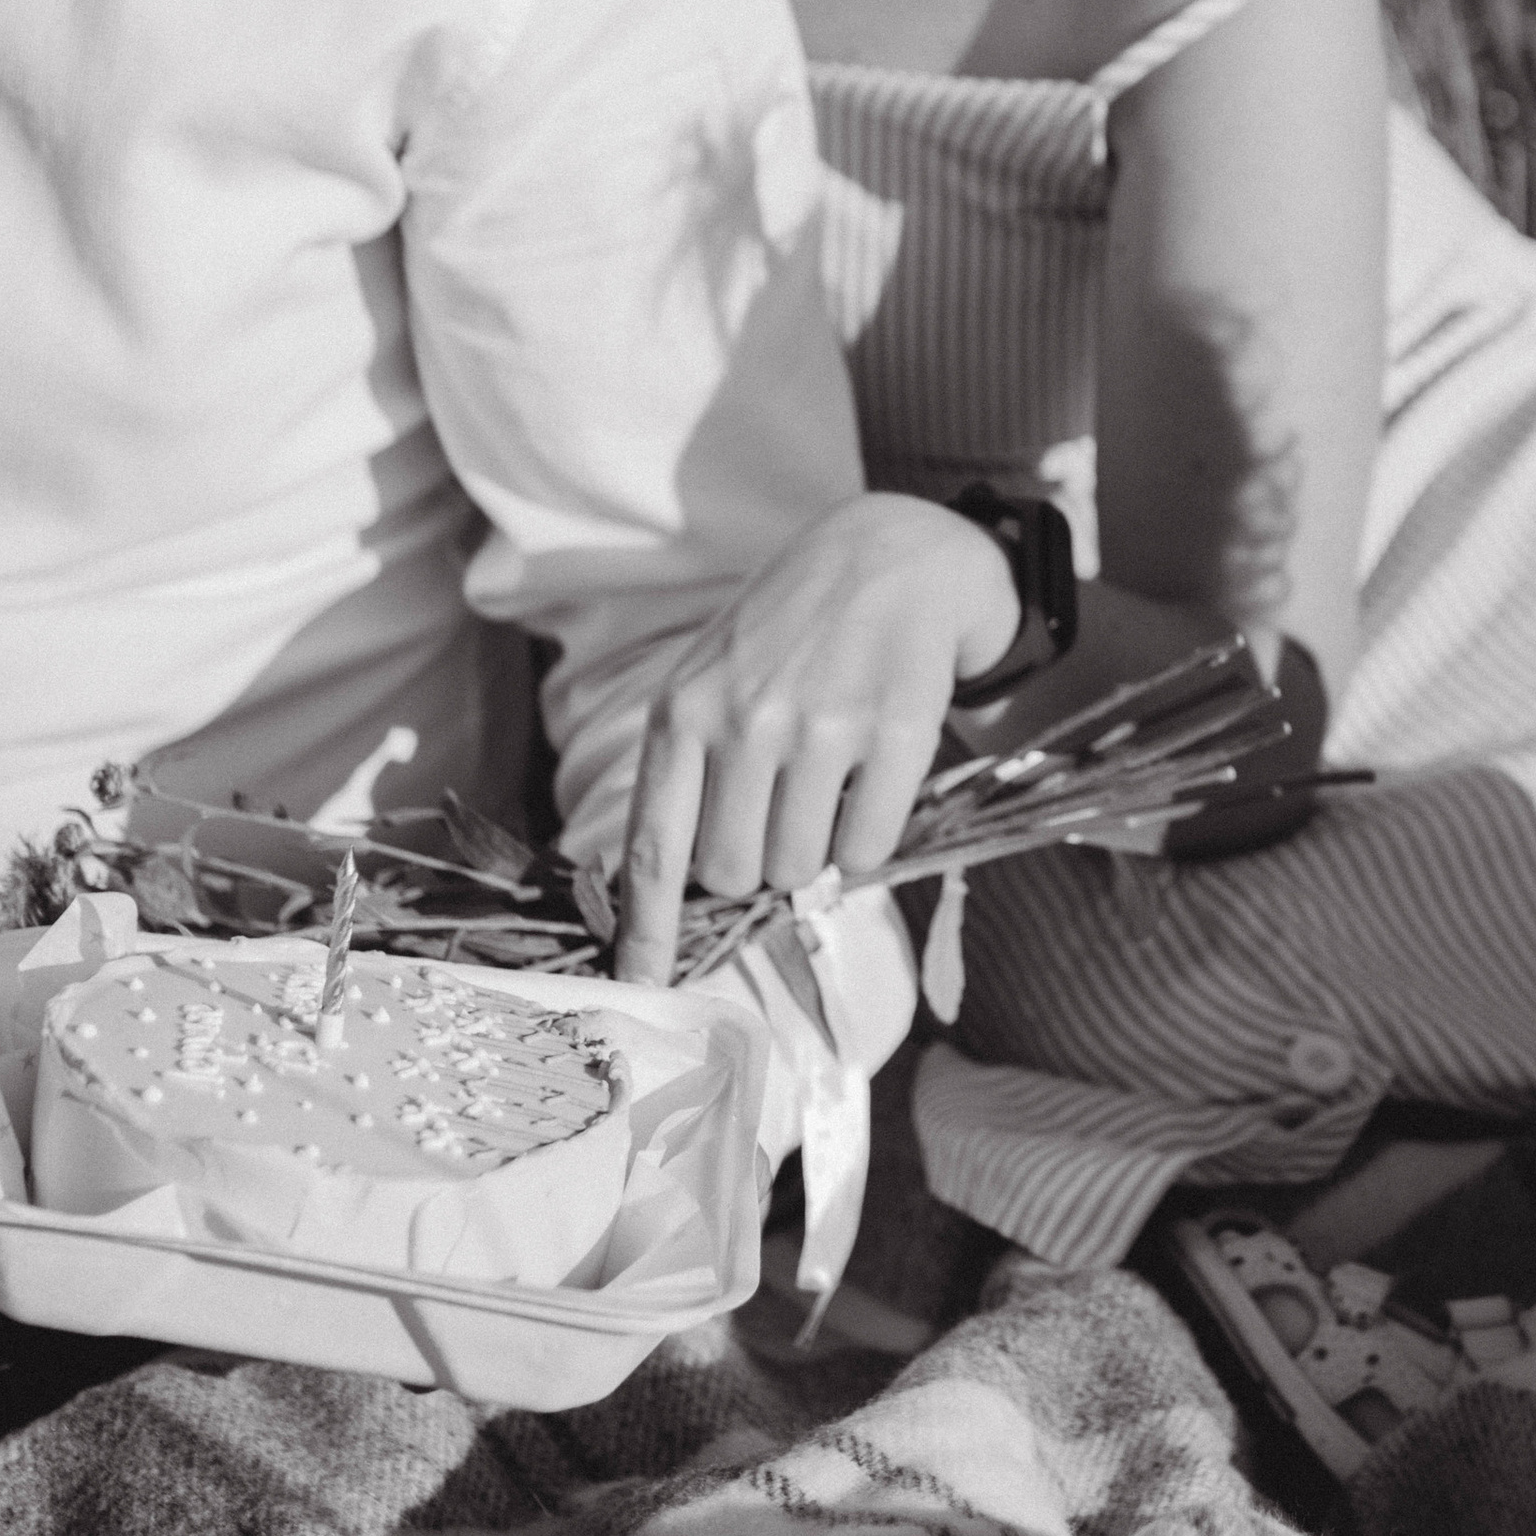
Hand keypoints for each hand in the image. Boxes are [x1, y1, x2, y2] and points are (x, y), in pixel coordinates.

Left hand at [612, 494, 1018, 985]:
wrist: (893, 551)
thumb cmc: (788, 629)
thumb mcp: (709, 677)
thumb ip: (687, 771)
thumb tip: (675, 894)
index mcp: (684, 711)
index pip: (654, 850)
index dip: (646, 931)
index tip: (637, 984)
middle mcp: (747, 721)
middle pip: (732, 873)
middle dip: (752, 867)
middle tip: (776, 816)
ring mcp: (824, 727)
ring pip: (801, 868)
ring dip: (812, 853)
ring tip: (824, 789)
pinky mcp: (898, 731)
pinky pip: (868, 848)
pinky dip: (866, 841)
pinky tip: (868, 783)